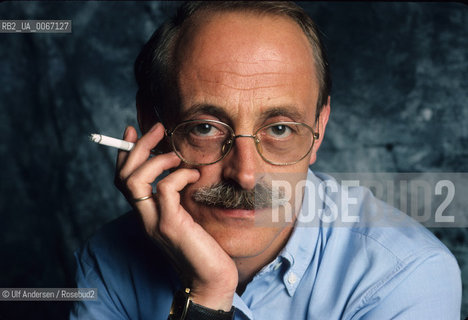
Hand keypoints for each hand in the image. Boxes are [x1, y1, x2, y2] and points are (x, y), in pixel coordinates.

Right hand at [114, 123, 237, 310]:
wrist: (211, 279)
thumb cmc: (203, 246)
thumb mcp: (186, 216)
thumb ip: (177, 197)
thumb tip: (181, 167)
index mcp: (147, 214)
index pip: (123, 180)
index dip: (124, 154)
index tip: (133, 131)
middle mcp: (145, 218)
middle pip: (124, 177)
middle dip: (138, 147)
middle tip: (156, 128)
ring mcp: (155, 222)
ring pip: (134, 181)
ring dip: (155, 160)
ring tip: (176, 155)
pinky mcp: (171, 225)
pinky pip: (165, 190)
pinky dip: (179, 175)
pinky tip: (194, 175)